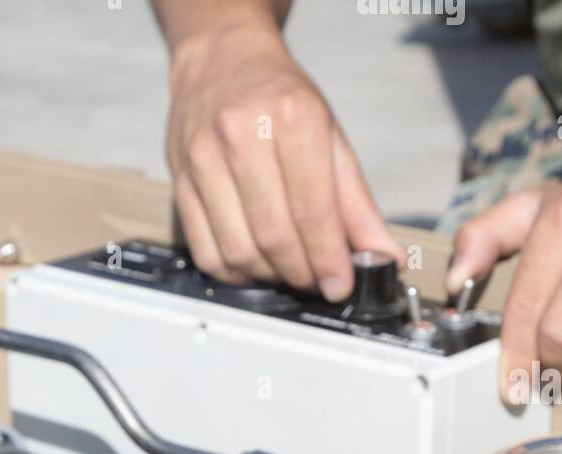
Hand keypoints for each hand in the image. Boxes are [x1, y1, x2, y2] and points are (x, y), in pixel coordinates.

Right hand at [165, 24, 401, 299]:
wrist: (221, 60)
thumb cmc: (278, 97)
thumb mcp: (330, 137)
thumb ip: (356, 203)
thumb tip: (381, 256)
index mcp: (291, 117)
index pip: (312, 210)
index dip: (329, 259)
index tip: (340, 284)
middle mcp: (242, 135)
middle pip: (274, 235)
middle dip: (302, 272)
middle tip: (317, 280)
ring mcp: (204, 160)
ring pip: (238, 250)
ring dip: (269, 276)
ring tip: (288, 271)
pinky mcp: (180, 182)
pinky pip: (206, 251)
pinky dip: (235, 273)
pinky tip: (254, 265)